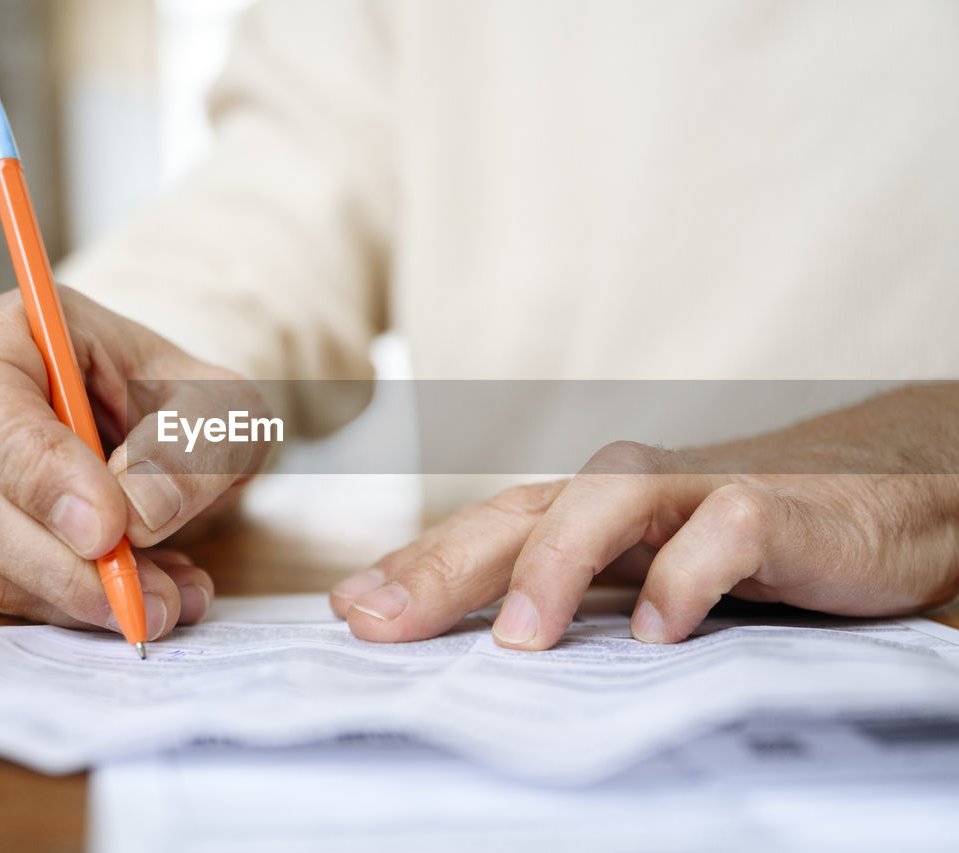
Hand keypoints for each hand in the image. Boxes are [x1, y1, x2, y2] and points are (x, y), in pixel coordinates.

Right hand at [0, 287, 265, 637]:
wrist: (175, 432)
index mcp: (15, 332)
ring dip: (76, 596)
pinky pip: (0, 590)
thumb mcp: (221, 408)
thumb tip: (141, 511)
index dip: (40, 471)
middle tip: (147, 596)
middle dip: (63, 563)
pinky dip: (74, 609)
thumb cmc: (187, 402)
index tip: (108, 528)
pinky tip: (144, 596)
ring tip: (165, 600)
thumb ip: (190, 447)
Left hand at [330, 385, 958, 648]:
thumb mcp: (646, 576)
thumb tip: (487, 655)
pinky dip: (687, 577)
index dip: (414, 567)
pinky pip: (722, 532)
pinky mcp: (774, 508)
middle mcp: (625, 491)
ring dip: (554, 566)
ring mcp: (695, 490)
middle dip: (440, 567)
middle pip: (516, 515)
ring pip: (603, 504)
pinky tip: (658, 632)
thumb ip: (578, 598)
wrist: (883, 491)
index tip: (346, 611)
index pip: (483, 533)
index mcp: (585, 512)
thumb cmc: (746, 541)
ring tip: (518, 640)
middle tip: (376, 621)